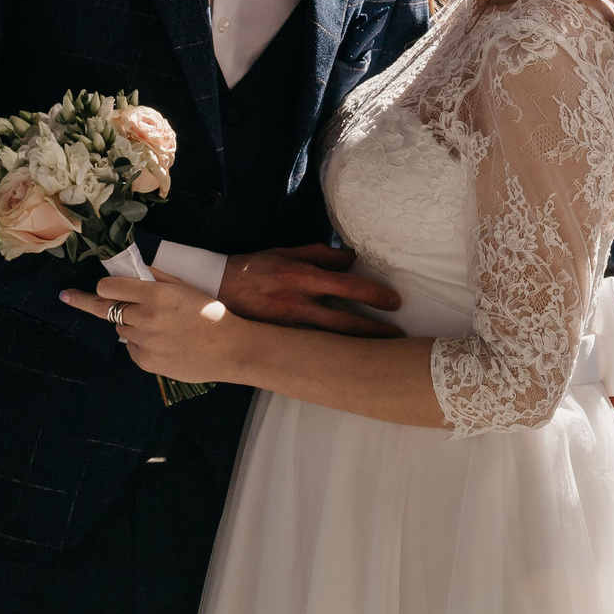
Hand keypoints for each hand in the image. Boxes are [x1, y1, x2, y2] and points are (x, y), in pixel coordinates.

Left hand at [62, 276, 242, 383]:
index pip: (110, 288)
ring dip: (131, 325)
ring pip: (121, 329)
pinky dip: (141, 344)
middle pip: (107, 309)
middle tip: (66, 297)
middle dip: (91, 302)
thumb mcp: (186, 288)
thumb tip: (134, 270)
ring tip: (160, 327)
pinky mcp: (146, 361)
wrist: (229, 349)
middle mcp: (145, 318)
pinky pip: (132, 348)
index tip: (97, 287)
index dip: (105, 286)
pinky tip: (164, 343)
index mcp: (156, 295)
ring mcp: (144, 342)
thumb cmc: (211, 313)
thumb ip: (157, 278)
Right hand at [220, 245, 402, 336]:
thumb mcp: (286, 252)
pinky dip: (331, 354)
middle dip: (374, 331)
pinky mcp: (279, 340)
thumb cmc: (254, 267)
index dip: (373, 294)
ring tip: (381, 354)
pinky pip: (310, 349)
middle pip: (344, 321)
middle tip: (399, 337)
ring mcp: (287, 326)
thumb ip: (320, 255)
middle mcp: (297, 303)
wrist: (214, 290)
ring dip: (357, 347)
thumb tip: (351, 258)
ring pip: (330, 340)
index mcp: (301, 277)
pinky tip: (348, 361)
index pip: (346, 285)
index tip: (394, 302)